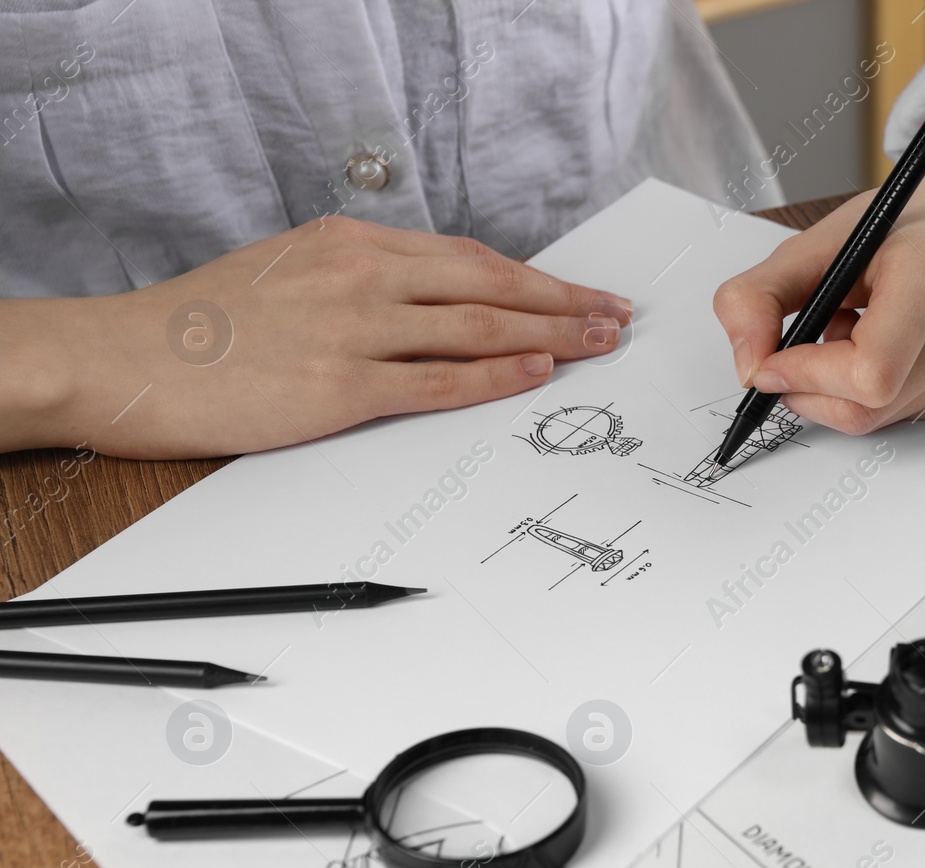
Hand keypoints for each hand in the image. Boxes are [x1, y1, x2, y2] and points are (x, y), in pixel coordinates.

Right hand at [0, 217, 632, 457]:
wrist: (128, 355)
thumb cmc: (206, 323)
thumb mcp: (291, 272)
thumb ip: (364, 282)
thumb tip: (432, 302)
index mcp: (352, 244)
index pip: (469, 258)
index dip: (534, 279)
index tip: (578, 294)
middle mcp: (361, 275)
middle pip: (489, 285)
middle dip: (562, 303)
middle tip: (613, 317)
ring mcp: (353, 329)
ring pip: (476, 327)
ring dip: (549, 336)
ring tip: (598, 344)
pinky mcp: (339, 385)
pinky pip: (437, 380)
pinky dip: (494, 376)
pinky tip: (535, 372)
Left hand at [713, 87, 924, 434]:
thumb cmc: (906, 222)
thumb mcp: (819, 239)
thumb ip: (759, 297)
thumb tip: (747, 368)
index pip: (868, 372)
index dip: (807, 375)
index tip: (773, 361)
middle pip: (867, 407)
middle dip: (812, 387)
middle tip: (799, 348)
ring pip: (878, 419)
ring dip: (839, 387)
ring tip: (851, 330)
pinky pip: (900, 416)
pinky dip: (871, 391)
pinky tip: (882, 346)